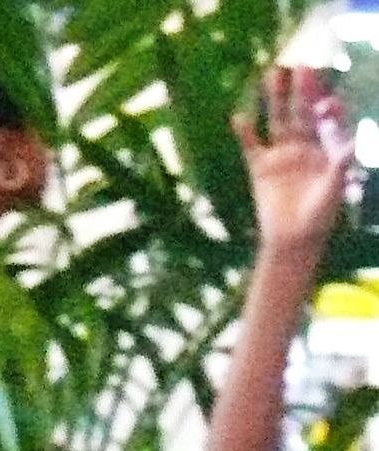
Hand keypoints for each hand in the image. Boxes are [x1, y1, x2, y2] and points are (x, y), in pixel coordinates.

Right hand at [233, 66, 354, 256]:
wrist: (292, 241)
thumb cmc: (319, 217)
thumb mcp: (334, 188)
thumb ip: (340, 164)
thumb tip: (354, 142)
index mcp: (324, 149)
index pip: (326, 120)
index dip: (327, 106)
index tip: (326, 98)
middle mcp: (303, 147)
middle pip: (301, 112)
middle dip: (302, 90)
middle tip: (301, 65)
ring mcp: (281, 155)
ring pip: (277, 120)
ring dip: (274, 99)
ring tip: (271, 74)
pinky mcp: (260, 168)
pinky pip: (251, 146)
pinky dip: (245, 132)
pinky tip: (239, 117)